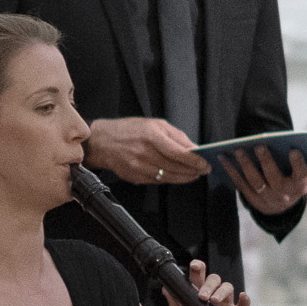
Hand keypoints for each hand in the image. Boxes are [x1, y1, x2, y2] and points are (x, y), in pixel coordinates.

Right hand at [85, 116, 202, 188]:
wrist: (102, 141)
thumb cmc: (129, 130)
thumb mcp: (155, 124)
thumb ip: (176, 136)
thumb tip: (194, 149)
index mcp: (151, 136)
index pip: (178, 152)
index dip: (194, 161)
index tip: (205, 164)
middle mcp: (144, 152)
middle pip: (175, 167)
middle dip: (193, 170)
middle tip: (203, 170)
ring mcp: (137, 167)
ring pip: (168, 177)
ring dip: (184, 177)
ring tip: (193, 174)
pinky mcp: (134, 177)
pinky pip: (157, 181)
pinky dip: (169, 179)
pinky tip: (177, 176)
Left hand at [162, 264, 245, 305]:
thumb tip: (165, 289)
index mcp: (201, 298)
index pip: (199, 279)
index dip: (198, 270)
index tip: (194, 266)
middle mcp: (215, 298)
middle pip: (215, 280)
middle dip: (208, 284)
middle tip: (202, 295)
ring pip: (228, 288)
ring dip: (221, 292)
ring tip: (215, 300)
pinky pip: (245, 305)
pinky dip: (244, 299)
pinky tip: (242, 297)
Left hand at [226, 144, 306, 215]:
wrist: (282, 209)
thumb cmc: (295, 183)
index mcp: (299, 185)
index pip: (301, 174)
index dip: (298, 163)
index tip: (294, 150)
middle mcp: (284, 193)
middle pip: (274, 176)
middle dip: (266, 161)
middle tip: (258, 146)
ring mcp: (267, 198)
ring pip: (254, 180)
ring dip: (245, 165)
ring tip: (238, 150)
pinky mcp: (253, 199)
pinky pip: (241, 184)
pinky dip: (232, 171)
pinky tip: (224, 159)